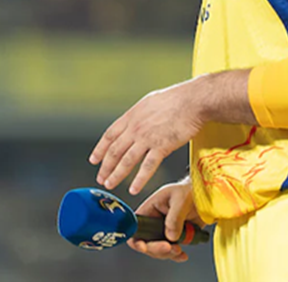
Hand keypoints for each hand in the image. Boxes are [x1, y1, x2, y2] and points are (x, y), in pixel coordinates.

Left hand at [89, 81, 203, 194]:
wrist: (193, 100)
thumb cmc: (177, 99)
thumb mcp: (150, 102)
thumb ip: (140, 114)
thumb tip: (136, 120)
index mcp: (132, 116)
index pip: (110, 135)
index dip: (100, 149)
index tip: (94, 160)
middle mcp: (136, 127)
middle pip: (115, 150)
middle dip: (105, 167)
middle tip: (101, 179)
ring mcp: (147, 137)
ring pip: (126, 160)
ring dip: (116, 175)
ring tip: (110, 185)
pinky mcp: (162, 146)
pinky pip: (147, 166)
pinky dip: (139, 179)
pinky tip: (134, 189)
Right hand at [127, 178, 203, 263]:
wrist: (204, 196)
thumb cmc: (190, 190)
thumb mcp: (181, 199)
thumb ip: (175, 217)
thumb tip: (171, 236)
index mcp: (150, 209)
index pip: (136, 227)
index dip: (137, 239)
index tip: (145, 246)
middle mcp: (154, 222)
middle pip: (145, 243)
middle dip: (156, 249)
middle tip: (169, 248)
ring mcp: (163, 231)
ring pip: (158, 250)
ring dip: (168, 254)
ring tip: (179, 250)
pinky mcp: (174, 237)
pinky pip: (170, 251)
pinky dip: (176, 255)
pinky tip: (182, 255)